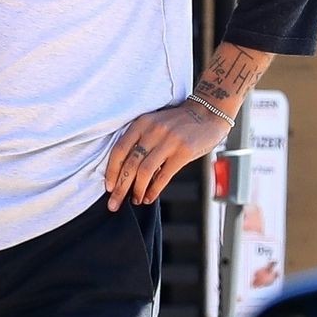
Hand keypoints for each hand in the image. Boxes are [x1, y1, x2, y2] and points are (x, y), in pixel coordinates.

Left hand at [105, 98, 231, 209]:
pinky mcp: (183, 152)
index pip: (119, 150)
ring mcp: (169, 141)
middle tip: (114, 204)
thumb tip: (126, 172)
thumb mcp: (155, 124)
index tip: (108, 187)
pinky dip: (154, 190)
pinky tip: (149, 197)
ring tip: (135, 200)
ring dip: (137, 190)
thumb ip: (141, 141)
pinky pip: (163, 175)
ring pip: (144, 171)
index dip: (111, 171)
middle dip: (120, 187)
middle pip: (130, 164)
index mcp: (142, 123)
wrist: (209, 113)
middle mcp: (153, 131)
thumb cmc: (179, 122)